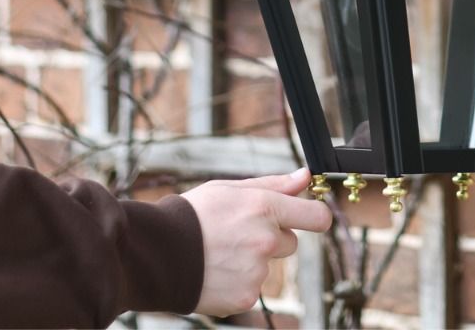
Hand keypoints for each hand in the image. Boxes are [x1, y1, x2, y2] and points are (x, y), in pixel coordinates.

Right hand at [182, 166, 331, 316]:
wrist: (158, 255)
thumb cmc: (193, 216)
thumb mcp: (231, 188)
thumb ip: (274, 184)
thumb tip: (305, 177)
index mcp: (265, 208)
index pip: (317, 216)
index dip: (316, 216)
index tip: (313, 216)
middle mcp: (266, 241)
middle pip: (290, 242)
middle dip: (272, 237)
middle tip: (240, 232)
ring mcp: (257, 272)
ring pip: (268, 266)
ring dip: (253, 260)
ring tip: (221, 252)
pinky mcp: (245, 297)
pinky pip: (252, 288)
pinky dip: (239, 282)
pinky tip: (217, 271)